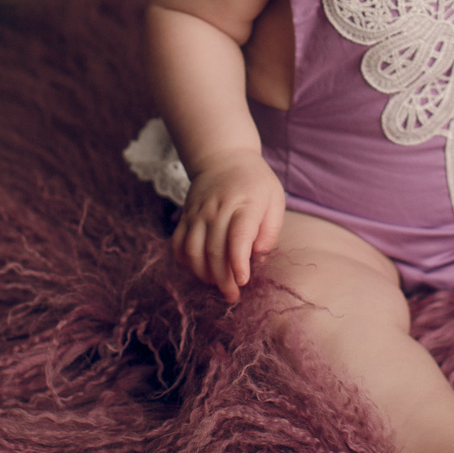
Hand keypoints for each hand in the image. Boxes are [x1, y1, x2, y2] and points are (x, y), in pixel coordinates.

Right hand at [172, 149, 285, 301]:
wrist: (223, 157)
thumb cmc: (255, 182)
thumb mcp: (275, 198)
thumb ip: (271, 228)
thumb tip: (259, 255)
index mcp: (244, 204)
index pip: (238, 237)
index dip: (238, 263)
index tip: (243, 281)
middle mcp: (217, 209)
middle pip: (214, 249)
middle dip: (223, 278)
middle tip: (233, 295)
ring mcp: (198, 212)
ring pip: (193, 250)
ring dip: (203, 273)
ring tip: (216, 284)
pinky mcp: (185, 216)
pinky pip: (178, 243)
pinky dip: (185, 261)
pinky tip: (198, 270)